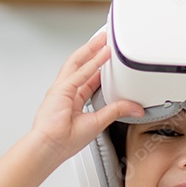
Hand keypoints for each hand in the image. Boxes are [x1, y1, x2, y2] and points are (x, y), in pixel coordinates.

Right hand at [29, 31, 143, 161]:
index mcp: (72, 100)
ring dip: (91, 50)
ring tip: (103, 39)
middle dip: (92, 51)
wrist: (50, 147)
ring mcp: (61, 89)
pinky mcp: (61, 90)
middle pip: (81, 65)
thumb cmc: (65, 140)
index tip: (107, 58)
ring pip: (78, 63)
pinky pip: (80, 73)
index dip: (98, 67)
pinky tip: (102, 54)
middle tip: (105, 40)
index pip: (87, 78)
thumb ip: (116, 111)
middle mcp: (66, 92)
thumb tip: (135, 108)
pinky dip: (92, 63)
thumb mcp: (98, 122)